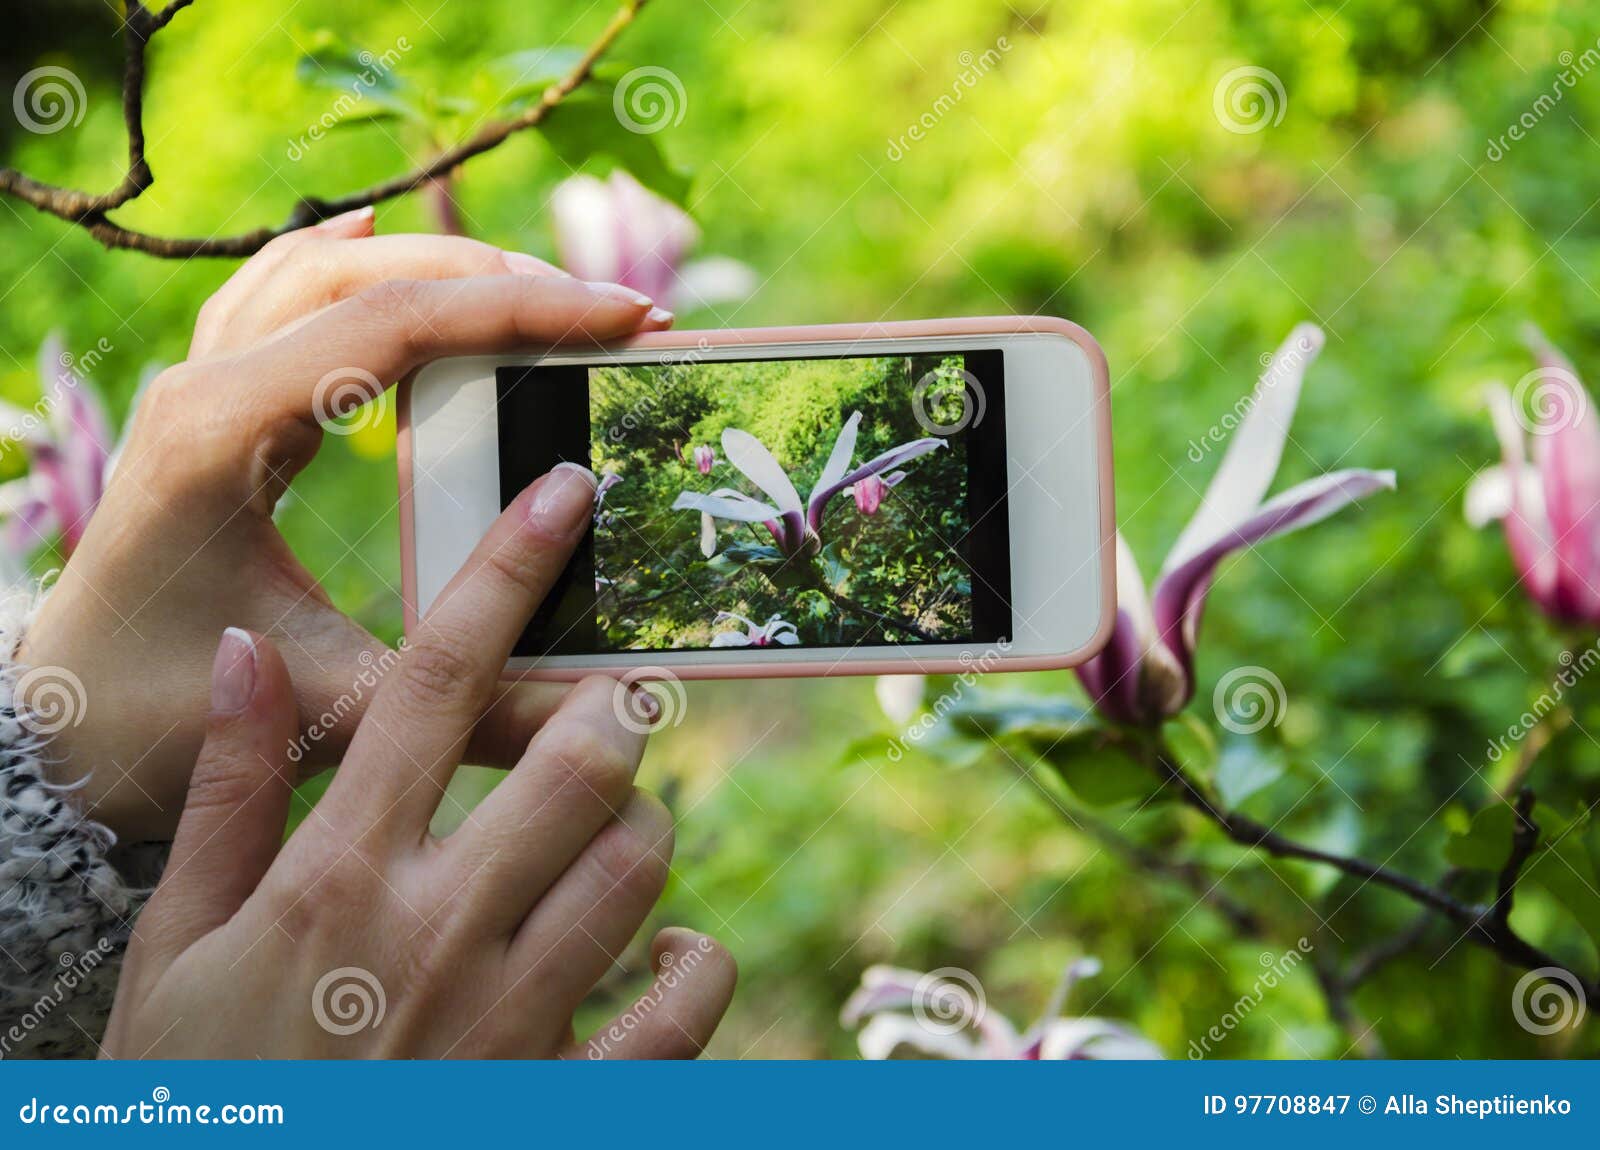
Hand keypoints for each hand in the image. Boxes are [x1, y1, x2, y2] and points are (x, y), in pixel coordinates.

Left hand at [20, 208, 672, 840]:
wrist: (60, 732)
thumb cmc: (166, 721)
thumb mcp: (332, 711)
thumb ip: (465, 705)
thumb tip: (597, 716)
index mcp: (226, 431)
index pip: (398, 324)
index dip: (523, 308)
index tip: (626, 316)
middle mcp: (203, 386)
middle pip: (369, 273)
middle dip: (503, 279)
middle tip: (612, 314)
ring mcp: (195, 386)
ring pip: (323, 270)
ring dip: (437, 266)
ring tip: (540, 287)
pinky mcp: (206, 406)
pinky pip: (271, 293)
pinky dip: (338, 260)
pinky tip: (372, 241)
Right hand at [103, 463, 735, 1057]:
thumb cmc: (198, 1088)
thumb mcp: (173, 947)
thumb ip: (225, 798)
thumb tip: (250, 658)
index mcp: (336, 875)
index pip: (433, 685)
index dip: (505, 575)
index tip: (571, 494)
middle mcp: (435, 931)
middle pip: (576, 760)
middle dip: (615, 707)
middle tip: (613, 700)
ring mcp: (510, 1020)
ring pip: (638, 866)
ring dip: (648, 823)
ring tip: (620, 819)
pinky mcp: (563, 1098)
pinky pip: (678, 1013)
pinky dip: (694, 966)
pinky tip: (670, 949)